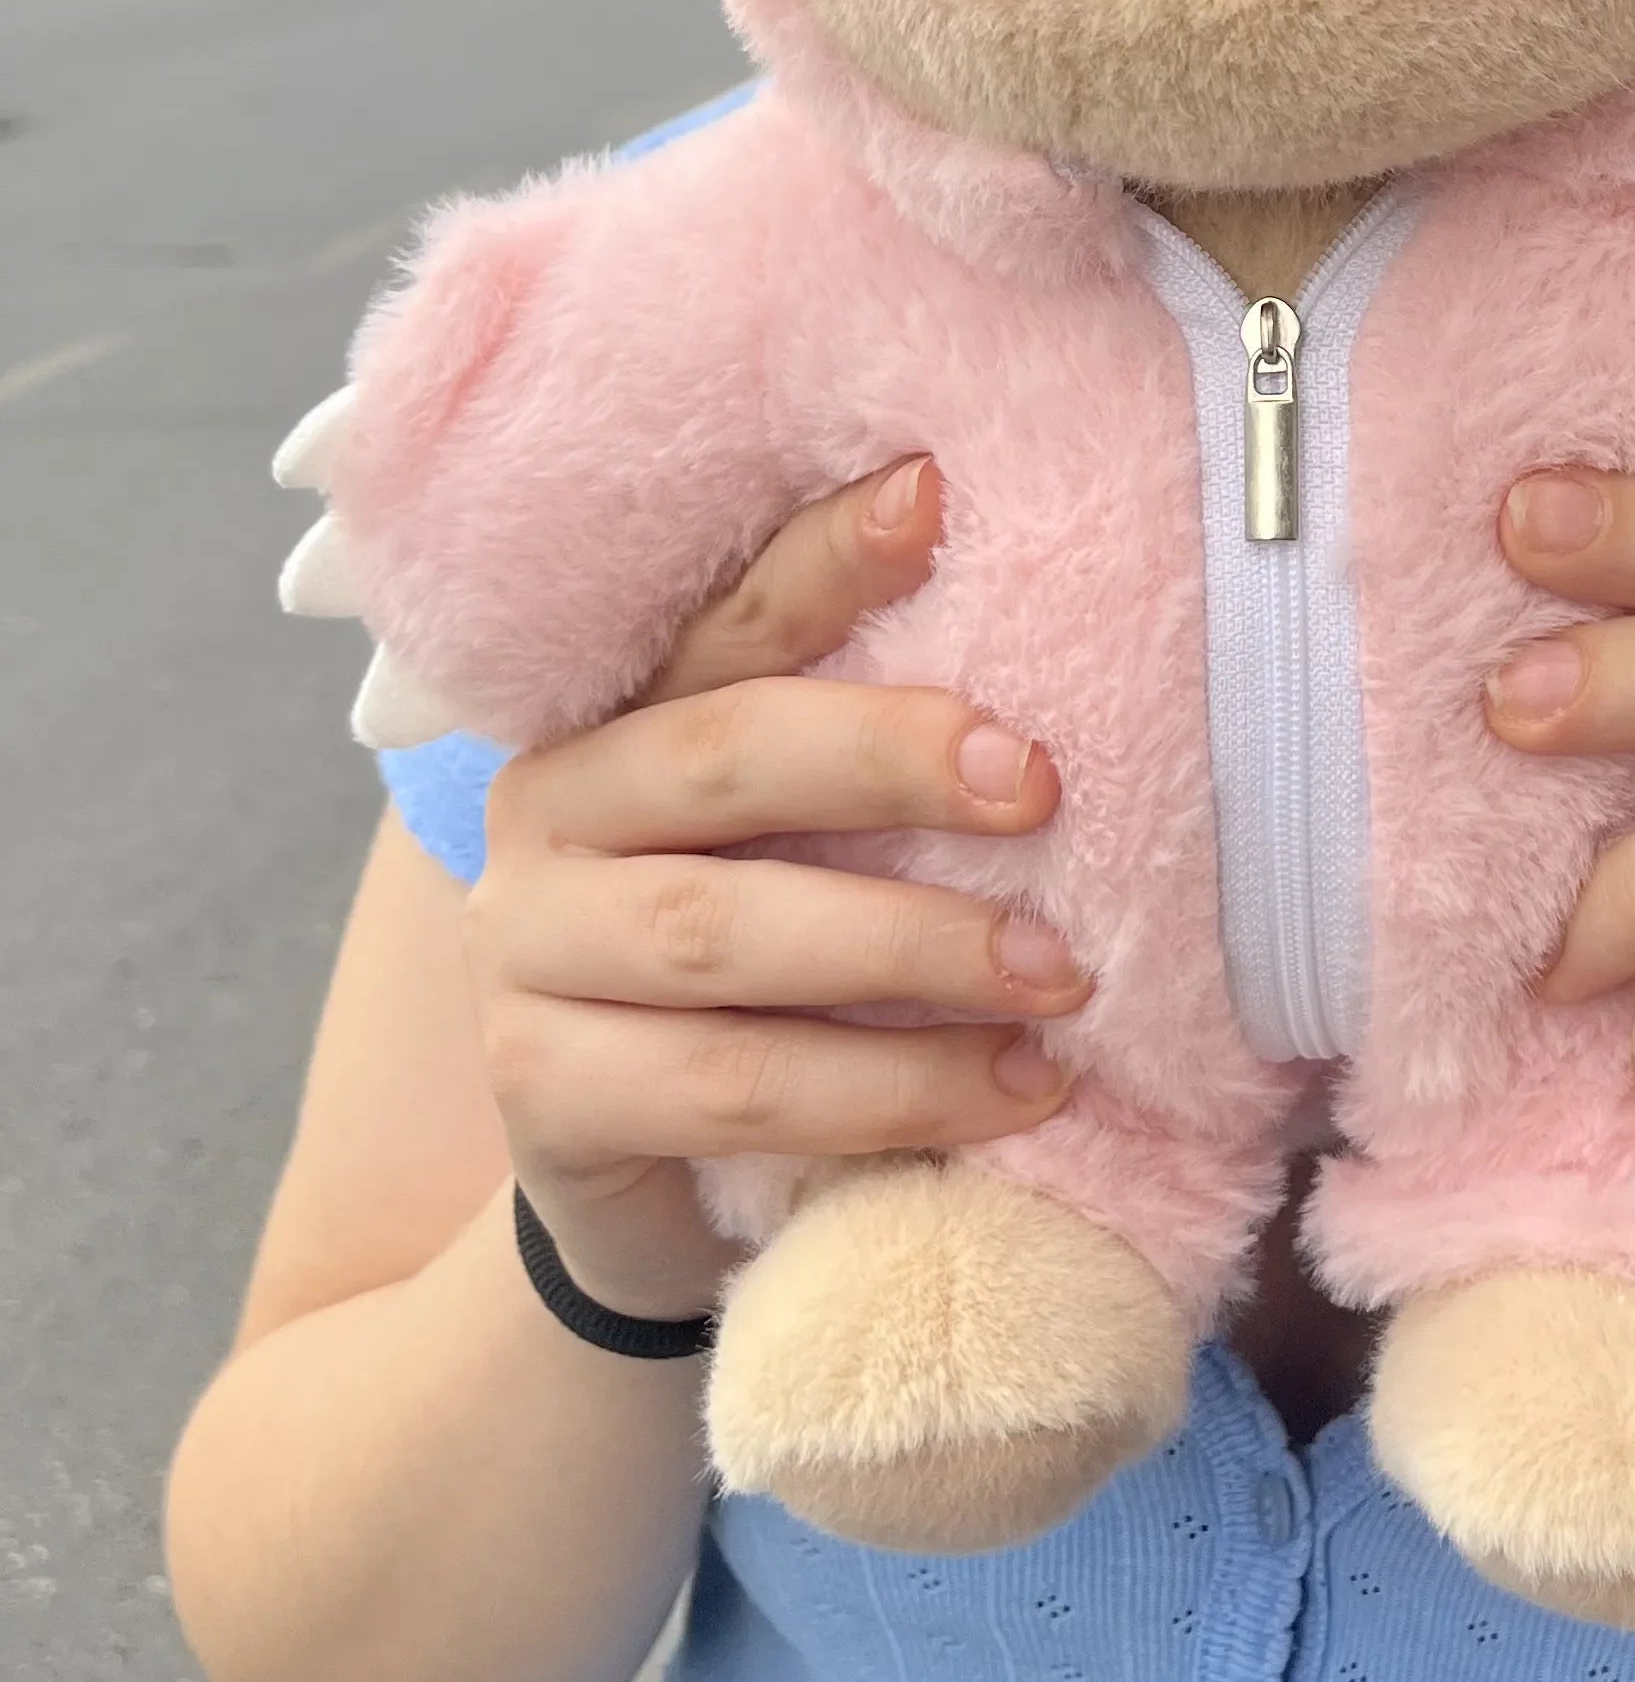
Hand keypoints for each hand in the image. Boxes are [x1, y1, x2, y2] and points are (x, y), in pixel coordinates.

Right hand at [463, 461, 1081, 1323]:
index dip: (824, 559)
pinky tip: (1011, 1090)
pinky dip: (885, 1091)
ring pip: (724, 934)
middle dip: (887, 756)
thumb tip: (1063, 713)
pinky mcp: (541, 1092)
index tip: (935, 492)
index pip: (728, 622)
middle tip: (1037, 783)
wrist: (648, 1189)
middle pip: (721, 757)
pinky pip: (730, 1087)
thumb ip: (876, 778)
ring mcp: (524, 953)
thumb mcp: (813, 859)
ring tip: (1058, 976)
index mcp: (623, 719)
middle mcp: (549, 812)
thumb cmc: (769, 988)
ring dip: (910, 950)